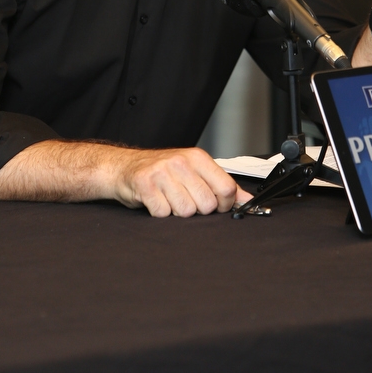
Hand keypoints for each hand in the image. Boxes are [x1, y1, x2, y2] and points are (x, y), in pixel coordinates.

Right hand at [0, 138, 251, 217]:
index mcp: (198, 157)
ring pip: (186, 211)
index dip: (223, 205)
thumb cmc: (162, 173)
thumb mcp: (195, 174)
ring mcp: (162, 171)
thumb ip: (223, 187)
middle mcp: (181, 161)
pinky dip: (159, 214)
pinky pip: (163, 214)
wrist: (122, 168)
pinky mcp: (144, 184)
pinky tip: (154, 202)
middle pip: (207, 204)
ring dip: (176, 213)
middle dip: (197, 210)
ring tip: (167, 200)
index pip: (226, 189)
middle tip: (182, 200)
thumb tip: (249, 201)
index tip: (213, 206)